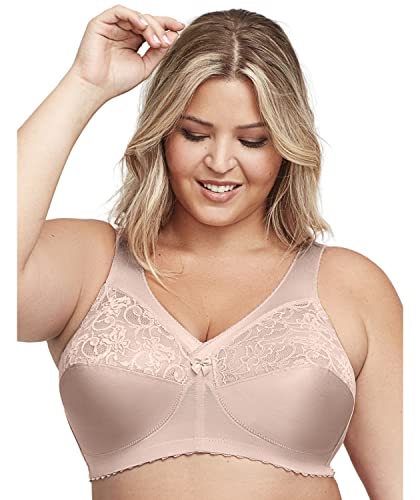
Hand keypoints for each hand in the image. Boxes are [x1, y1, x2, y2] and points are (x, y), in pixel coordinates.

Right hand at [69, 4, 184, 103]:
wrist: (96, 88)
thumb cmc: (117, 81)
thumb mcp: (145, 66)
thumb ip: (159, 52)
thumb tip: (174, 36)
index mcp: (133, 41)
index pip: (152, 28)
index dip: (166, 25)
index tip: (180, 27)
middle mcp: (124, 31)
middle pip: (147, 20)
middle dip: (160, 28)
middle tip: (166, 42)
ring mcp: (112, 26)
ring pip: (136, 16)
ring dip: (150, 26)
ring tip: (156, 42)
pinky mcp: (101, 22)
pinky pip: (119, 11)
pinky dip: (133, 16)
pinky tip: (143, 26)